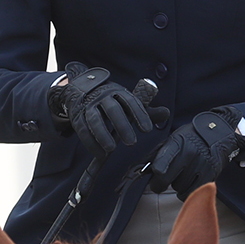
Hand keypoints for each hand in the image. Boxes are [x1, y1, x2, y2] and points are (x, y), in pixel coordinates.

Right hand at [48, 63, 167, 155]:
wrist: (79, 90)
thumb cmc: (111, 100)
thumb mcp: (127, 102)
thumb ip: (145, 111)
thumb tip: (166, 113)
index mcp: (118, 91)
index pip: (131, 102)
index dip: (140, 115)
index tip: (148, 130)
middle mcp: (103, 97)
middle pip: (113, 110)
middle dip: (122, 125)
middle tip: (132, 142)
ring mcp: (89, 106)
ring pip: (95, 120)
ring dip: (103, 135)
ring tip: (112, 149)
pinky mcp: (78, 117)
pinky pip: (83, 130)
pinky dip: (91, 143)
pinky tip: (100, 153)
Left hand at [148, 107, 244, 196]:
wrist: (219, 135)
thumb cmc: (192, 138)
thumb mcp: (174, 139)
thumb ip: (158, 154)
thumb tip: (140, 169)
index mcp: (177, 143)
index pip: (161, 163)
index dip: (155, 172)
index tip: (154, 176)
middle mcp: (189, 154)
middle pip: (166, 180)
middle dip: (159, 184)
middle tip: (160, 183)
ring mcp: (200, 166)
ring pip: (178, 188)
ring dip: (177, 185)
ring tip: (181, 176)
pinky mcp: (209, 176)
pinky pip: (191, 193)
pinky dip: (187, 191)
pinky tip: (188, 183)